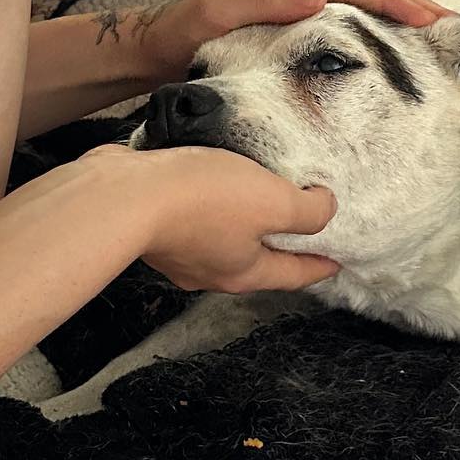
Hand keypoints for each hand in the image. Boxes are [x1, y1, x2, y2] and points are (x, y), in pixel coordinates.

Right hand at [83, 144, 340, 292]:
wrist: (122, 195)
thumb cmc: (200, 199)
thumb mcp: (270, 200)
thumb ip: (305, 210)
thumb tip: (324, 207)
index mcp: (244, 272)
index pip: (294, 274)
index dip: (319, 265)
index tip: (337, 262)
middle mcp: (209, 271)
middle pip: (255, 262)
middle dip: (276, 247)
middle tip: (296, 229)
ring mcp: (177, 253)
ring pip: (219, 241)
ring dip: (237, 224)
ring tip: (249, 199)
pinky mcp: (152, 228)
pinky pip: (190, 220)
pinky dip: (204, 207)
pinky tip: (204, 185)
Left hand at [119, 0, 452, 84]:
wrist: (155, 50)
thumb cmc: (182, 33)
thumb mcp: (216, 15)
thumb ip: (263, 4)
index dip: (393, 0)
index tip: (430, 16)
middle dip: (408, 5)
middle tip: (451, 23)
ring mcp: (295, 3)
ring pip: (357, 7)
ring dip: (395, 17)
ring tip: (434, 33)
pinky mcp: (292, 24)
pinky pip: (341, 23)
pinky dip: (371, 30)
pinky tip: (390, 47)